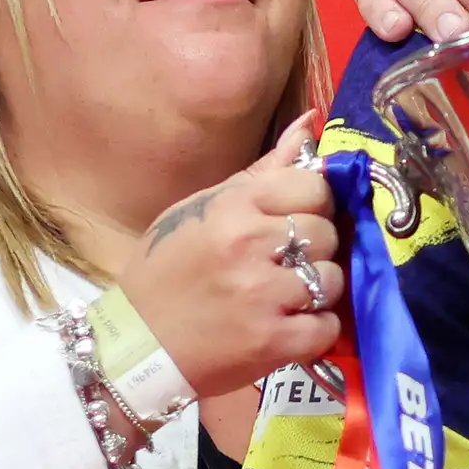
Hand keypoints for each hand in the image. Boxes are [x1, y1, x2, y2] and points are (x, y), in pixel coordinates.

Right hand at [122, 112, 346, 395]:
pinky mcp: (272, 342)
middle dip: (316, 249)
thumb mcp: (201, 210)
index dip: (315, 204)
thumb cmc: (167, 272)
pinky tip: (289, 327)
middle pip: (327, 232)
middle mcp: (248, 244)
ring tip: (286, 297)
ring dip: (318, 291)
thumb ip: (261, 172)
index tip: (298, 220)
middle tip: (287, 264)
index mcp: (232, 207)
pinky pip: (327, 326)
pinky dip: (316, 331)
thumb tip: (312, 122)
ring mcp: (261, 295)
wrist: (136, 346)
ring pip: (332, 279)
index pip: (313, 186)